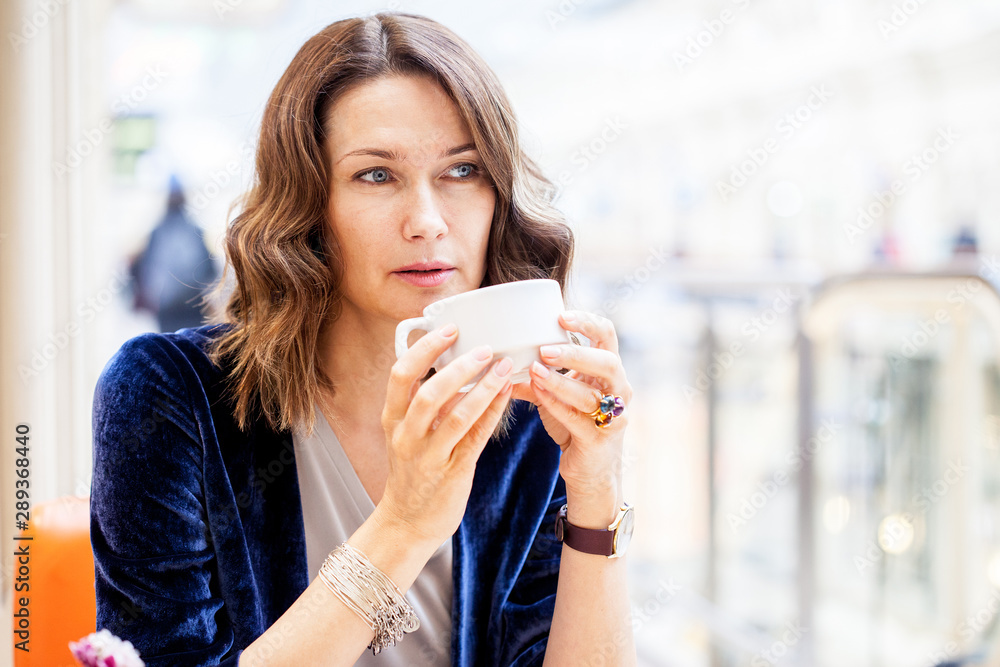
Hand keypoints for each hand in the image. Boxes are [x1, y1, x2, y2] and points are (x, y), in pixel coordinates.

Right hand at [377, 323, 513, 546]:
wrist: (406, 522)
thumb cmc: (413, 472)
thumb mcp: (407, 434)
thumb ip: (426, 404)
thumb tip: (457, 367)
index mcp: (393, 418)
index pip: (401, 374)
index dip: (425, 347)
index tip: (449, 329)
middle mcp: (406, 435)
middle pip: (428, 392)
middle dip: (459, 367)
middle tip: (486, 348)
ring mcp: (428, 456)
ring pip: (455, 415)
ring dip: (482, 388)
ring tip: (504, 367)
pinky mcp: (451, 473)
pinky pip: (474, 438)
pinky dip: (492, 412)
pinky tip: (506, 396)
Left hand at [511, 311, 632, 527]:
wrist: (589, 469)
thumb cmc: (573, 423)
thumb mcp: (555, 394)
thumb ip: (533, 375)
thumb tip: (495, 357)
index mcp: (609, 370)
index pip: (607, 335)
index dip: (587, 322)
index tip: (561, 316)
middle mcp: (618, 389)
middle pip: (607, 362)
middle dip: (576, 354)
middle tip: (545, 348)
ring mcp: (614, 416)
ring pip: (593, 395)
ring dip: (561, 381)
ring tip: (534, 371)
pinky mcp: (600, 439)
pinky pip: (580, 420)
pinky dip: (558, 406)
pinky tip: (538, 395)